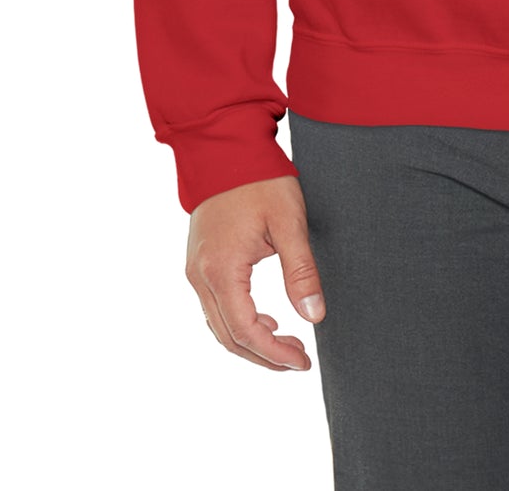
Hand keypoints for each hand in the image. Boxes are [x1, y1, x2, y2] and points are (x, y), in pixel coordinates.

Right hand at [185, 174, 324, 369]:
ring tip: (286, 343)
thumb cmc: (260, 179)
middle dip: (264, 356)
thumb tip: (314, 316)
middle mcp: (200, 276)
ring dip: (250, 342)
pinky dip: (237, 322)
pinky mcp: (198, 262)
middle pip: (228, 337)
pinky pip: (214, 307)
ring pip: (218, 326)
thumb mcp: (289, 221)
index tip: (303, 361)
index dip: (274, 354)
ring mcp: (195, 270)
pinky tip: (264, 320)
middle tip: (299, 359)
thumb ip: (301, 271)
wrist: (226, 147)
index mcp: (221, 269)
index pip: (246, 331)